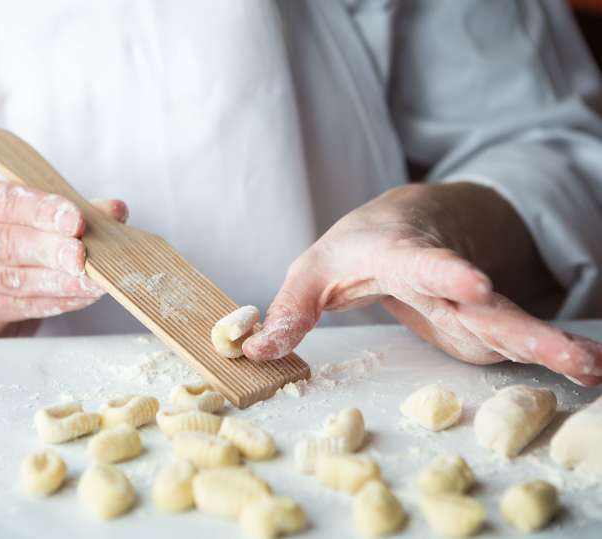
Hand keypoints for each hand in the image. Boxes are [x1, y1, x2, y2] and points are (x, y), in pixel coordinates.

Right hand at [0, 177, 127, 337]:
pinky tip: (82, 296)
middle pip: (3, 243)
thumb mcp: (23, 215)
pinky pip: (18, 306)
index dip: (41, 210)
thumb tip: (115, 210)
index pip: (0, 200)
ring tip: (94, 280)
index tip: (76, 219)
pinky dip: (56, 301)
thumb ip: (68, 210)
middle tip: (84, 255)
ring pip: (12, 279)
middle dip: (51, 250)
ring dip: (60, 281)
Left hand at [243, 183, 601, 385]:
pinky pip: (511, 342)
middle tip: (567, 354)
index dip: (448, 274)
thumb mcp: (312, 269)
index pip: (424, 262)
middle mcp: (444, 278)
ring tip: (592, 366)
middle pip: (484, 304)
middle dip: (525, 329)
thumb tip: (253, 351)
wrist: (405, 225)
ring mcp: (467, 303)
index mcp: (400, 254)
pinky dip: (547, 355)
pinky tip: (589, 369)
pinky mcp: (476, 324)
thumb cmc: (356, 245)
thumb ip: (288, 310)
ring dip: (550, 346)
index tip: (474, 284)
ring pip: (510, 324)